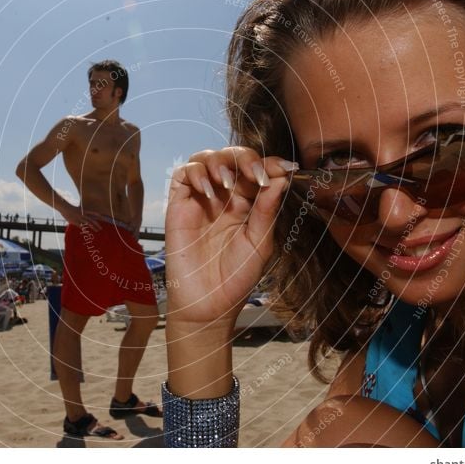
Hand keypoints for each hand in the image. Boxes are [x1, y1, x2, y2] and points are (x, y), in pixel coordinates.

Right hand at [61, 205, 103, 230]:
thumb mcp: (78, 209)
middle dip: (97, 224)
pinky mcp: (75, 221)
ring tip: (97, 231)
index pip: (93, 213)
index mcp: (84, 210)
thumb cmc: (71, 208)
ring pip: (88, 223)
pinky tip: (88, 233)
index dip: (98, 215)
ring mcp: (80, 218)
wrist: (65, 208)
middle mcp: (83, 214)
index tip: (103, 217)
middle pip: (92, 220)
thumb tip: (85, 215)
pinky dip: (85, 230)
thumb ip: (82, 212)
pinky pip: (81, 226)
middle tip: (101, 228)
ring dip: (93, 227)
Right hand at [165, 147, 297, 330]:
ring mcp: (201, 198)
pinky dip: (197, 174)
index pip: (258, 171)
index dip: (270, 164)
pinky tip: (209, 194)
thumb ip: (268, 211)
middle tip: (255, 174)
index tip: (285, 168)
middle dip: (246, 159)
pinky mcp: (179, 204)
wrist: (207, 305)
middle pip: (233, 158)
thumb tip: (281, 178)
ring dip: (220, 162)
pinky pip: (183, 174)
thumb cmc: (236, 278)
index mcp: (248, 204)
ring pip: (207, 159)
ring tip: (227, 183)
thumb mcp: (260, 244)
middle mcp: (225, 196)